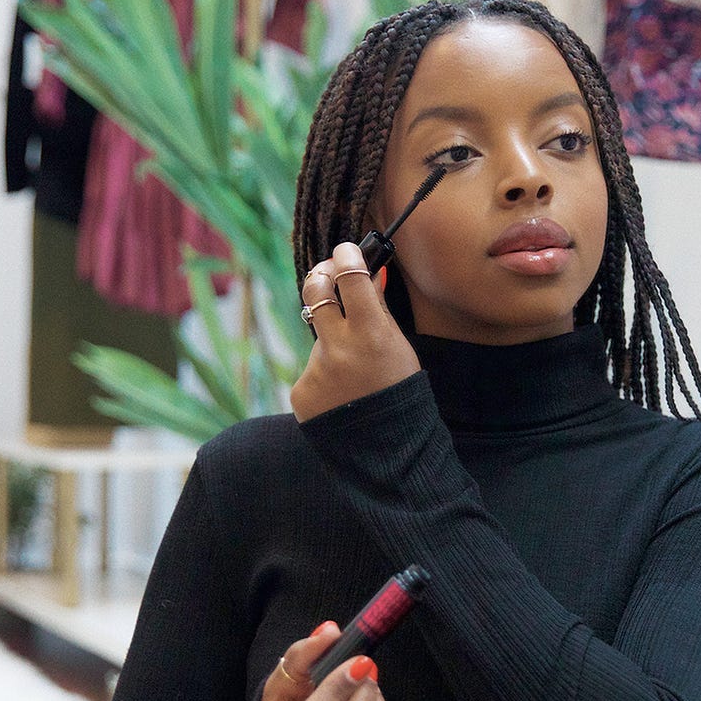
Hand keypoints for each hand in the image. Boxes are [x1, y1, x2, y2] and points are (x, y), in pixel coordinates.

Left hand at [290, 242, 419, 422]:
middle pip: (314, 289)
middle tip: (330, 276)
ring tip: (356, 373)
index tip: (347, 251)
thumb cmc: (399, 390)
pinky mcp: (301, 390)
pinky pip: (312, 369)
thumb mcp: (398, 346)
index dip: (346, 256)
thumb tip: (370, 273)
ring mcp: (316, 369)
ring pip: (319, 338)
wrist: (386, 449)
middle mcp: (339, 348)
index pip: (349, 276)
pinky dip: (326, 375)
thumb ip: (378, 309)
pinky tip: (343, 393)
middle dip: (322, 275)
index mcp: (371, 334)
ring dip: (333, 344)